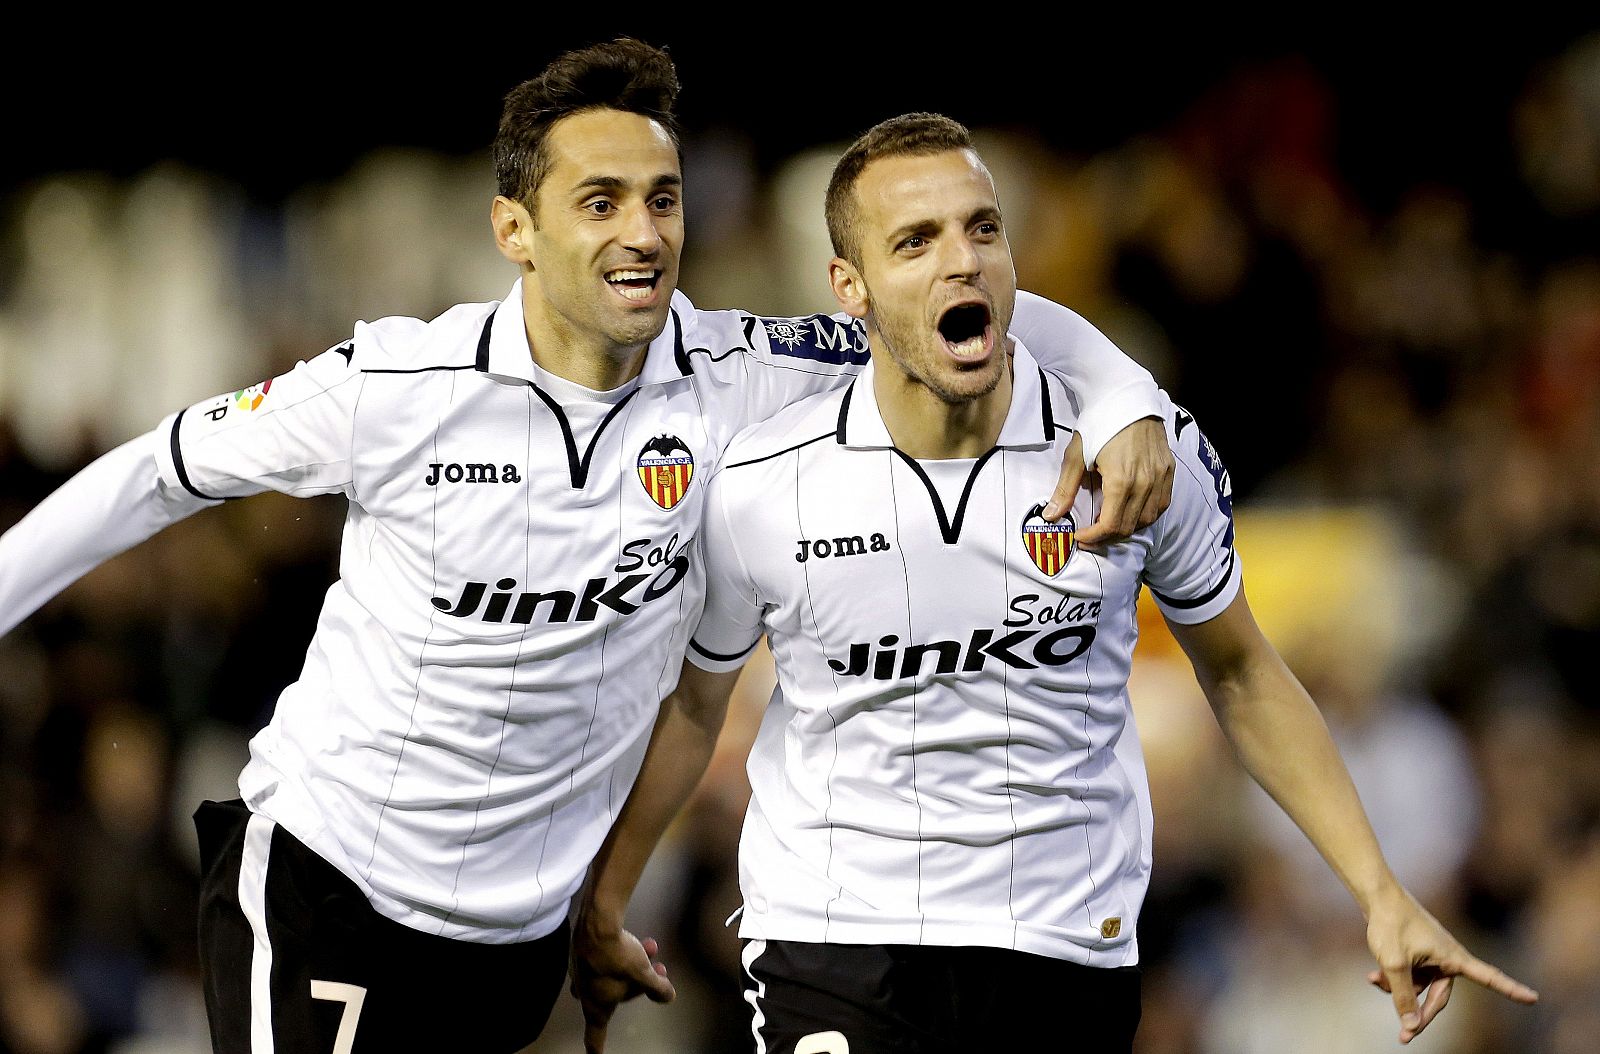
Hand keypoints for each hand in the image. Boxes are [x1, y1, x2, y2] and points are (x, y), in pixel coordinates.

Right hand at [570, 920, 674, 1053]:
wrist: (598, 924)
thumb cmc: (618, 958)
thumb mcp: (644, 975)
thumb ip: (657, 988)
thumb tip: (668, 997)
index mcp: (596, 1005)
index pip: (595, 1034)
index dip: (595, 1046)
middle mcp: (585, 991)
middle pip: (612, 997)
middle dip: (636, 986)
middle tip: (657, 972)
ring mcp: (582, 970)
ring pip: (613, 974)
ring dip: (634, 965)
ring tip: (652, 950)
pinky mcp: (585, 951)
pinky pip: (608, 958)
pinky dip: (624, 953)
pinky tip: (642, 941)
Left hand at [1044, 418, 1172, 544]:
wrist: (1126, 395)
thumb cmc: (1099, 421)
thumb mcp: (1076, 455)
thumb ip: (1066, 488)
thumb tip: (1052, 515)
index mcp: (1122, 481)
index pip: (1111, 525)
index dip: (1094, 537)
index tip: (1080, 536)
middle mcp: (1146, 483)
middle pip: (1129, 527)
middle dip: (1106, 536)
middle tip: (1090, 534)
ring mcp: (1161, 477)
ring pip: (1147, 519)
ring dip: (1127, 526)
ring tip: (1108, 522)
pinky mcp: (1168, 470)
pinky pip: (1161, 504)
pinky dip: (1145, 514)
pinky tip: (1129, 509)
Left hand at [1363, 888, 1536, 1044]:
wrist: (1375, 895)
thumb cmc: (1390, 925)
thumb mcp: (1394, 964)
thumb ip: (1403, 997)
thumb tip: (1411, 1026)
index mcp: (1453, 957)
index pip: (1489, 977)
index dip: (1511, 989)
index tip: (1534, 998)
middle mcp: (1447, 958)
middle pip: (1438, 997)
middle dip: (1418, 1014)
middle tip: (1404, 1037)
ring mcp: (1431, 956)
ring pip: (1418, 986)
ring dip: (1398, 988)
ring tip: (1375, 978)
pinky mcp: (1417, 953)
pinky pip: (1409, 975)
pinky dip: (1392, 977)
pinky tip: (1372, 976)